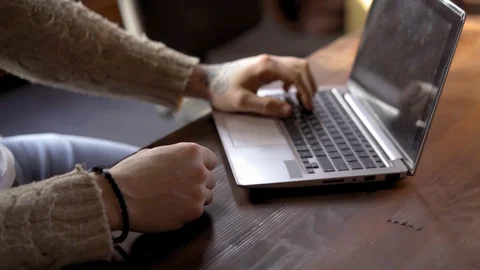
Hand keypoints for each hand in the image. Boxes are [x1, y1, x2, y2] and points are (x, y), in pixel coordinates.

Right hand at [95, 143, 217, 232]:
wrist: (119, 197)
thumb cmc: (131, 174)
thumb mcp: (155, 153)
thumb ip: (176, 157)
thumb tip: (183, 163)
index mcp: (191, 152)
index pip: (211, 160)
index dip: (201, 167)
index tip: (193, 174)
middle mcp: (199, 170)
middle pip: (210, 179)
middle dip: (198, 184)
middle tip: (179, 189)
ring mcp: (198, 192)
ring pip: (206, 197)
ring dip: (194, 199)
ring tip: (173, 200)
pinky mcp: (194, 211)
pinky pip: (196, 212)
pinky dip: (186, 212)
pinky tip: (169, 209)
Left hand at [186, 54, 316, 117]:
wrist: (207, 81)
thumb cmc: (221, 91)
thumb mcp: (242, 103)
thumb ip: (266, 106)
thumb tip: (289, 110)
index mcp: (266, 66)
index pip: (296, 75)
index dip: (306, 92)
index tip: (308, 107)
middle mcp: (269, 60)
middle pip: (300, 66)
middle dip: (309, 85)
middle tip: (309, 105)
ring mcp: (267, 62)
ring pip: (295, 66)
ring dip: (303, 81)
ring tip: (303, 99)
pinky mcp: (264, 66)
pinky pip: (287, 69)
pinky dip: (294, 79)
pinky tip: (288, 92)